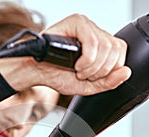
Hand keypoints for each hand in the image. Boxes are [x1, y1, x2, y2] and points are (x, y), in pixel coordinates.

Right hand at [0, 14, 130, 95]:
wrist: (37, 72)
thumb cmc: (57, 75)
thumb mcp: (88, 86)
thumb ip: (108, 82)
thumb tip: (127, 72)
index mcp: (100, 45)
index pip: (120, 52)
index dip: (111, 70)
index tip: (94, 78)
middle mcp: (95, 33)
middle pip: (115, 50)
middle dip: (101, 71)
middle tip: (84, 76)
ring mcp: (87, 26)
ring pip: (106, 47)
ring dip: (92, 68)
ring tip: (78, 71)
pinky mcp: (76, 22)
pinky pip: (93, 42)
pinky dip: (87, 60)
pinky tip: (77, 65)